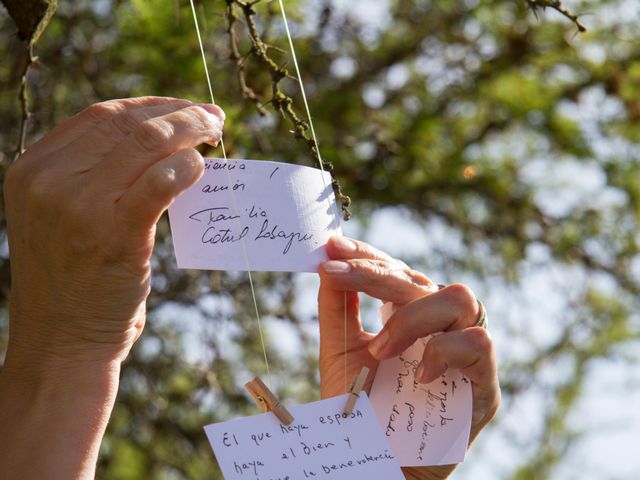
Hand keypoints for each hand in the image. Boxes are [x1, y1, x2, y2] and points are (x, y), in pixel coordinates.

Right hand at [4, 96, 223, 363]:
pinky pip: (160, 183)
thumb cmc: (74, 282)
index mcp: (33, 170)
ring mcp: (78, 206)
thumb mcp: (63, 218)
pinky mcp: (113, 234)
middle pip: (126, 123)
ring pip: (146, 143)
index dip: (149, 104)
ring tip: (214, 133)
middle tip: (212, 117)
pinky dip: (187, 168)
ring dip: (190, 130)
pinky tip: (201, 168)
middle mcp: (49, 181)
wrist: (62, 343)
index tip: (181, 107)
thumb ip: (94, 178)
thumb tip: (162, 145)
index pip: (100, 115)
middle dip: (178, 112)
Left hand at [318, 236, 499, 479]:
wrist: (378, 465)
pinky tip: (419, 375)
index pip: (398, 272)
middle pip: (421, 280)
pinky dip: (444, 351)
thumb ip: (337, 307)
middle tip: (336, 274)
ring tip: (379, 349)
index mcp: (411, 315)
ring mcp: (466, 353)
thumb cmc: (359, 410)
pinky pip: (478, 344)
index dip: (370, 254)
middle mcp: (442, 327)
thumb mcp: (340, 351)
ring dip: (412, 316)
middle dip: (376, 273)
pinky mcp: (484, 383)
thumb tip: (326, 262)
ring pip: (460, 298)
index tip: (334, 246)